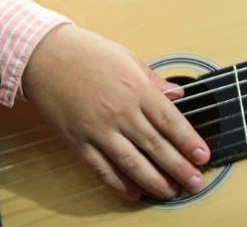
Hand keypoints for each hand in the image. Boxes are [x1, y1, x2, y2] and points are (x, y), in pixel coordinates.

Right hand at [21, 23, 209, 200]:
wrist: (43, 56)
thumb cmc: (86, 52)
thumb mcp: (128, 58)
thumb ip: (154, 80)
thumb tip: (177, 95)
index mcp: (136, 89)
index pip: (170, 121)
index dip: (189, 142)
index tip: (203, 157)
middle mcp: (120, 112)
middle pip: (156, 146)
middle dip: (179, 167)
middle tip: (196, 182)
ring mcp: (98, 129)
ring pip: (132, 163)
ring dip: (154, 181)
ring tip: (171, 192)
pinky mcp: (78, 142)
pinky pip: (102, 168)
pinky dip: (119, 183)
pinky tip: (134, 192)